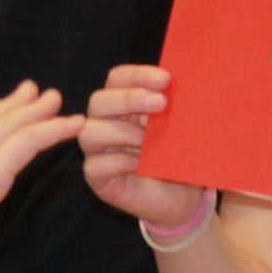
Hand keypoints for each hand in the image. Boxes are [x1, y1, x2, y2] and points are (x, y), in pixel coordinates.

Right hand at [79, 64, 207, 234]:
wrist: (183, 197)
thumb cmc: (178, 157)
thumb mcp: (180, 127)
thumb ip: (173, 106)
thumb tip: (175, 85)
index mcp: (124, 104)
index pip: (118, 79)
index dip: (137, 75)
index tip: (165, 79)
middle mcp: (105, 123)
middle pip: (99, 101)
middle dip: (129, 98)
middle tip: (161, 103)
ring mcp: (98, 152)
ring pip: (89, 132)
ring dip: (122, 132)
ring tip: (147, 140)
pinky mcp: (98, 179)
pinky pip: (94, 165)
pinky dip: (118, 162)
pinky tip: (139, 165)